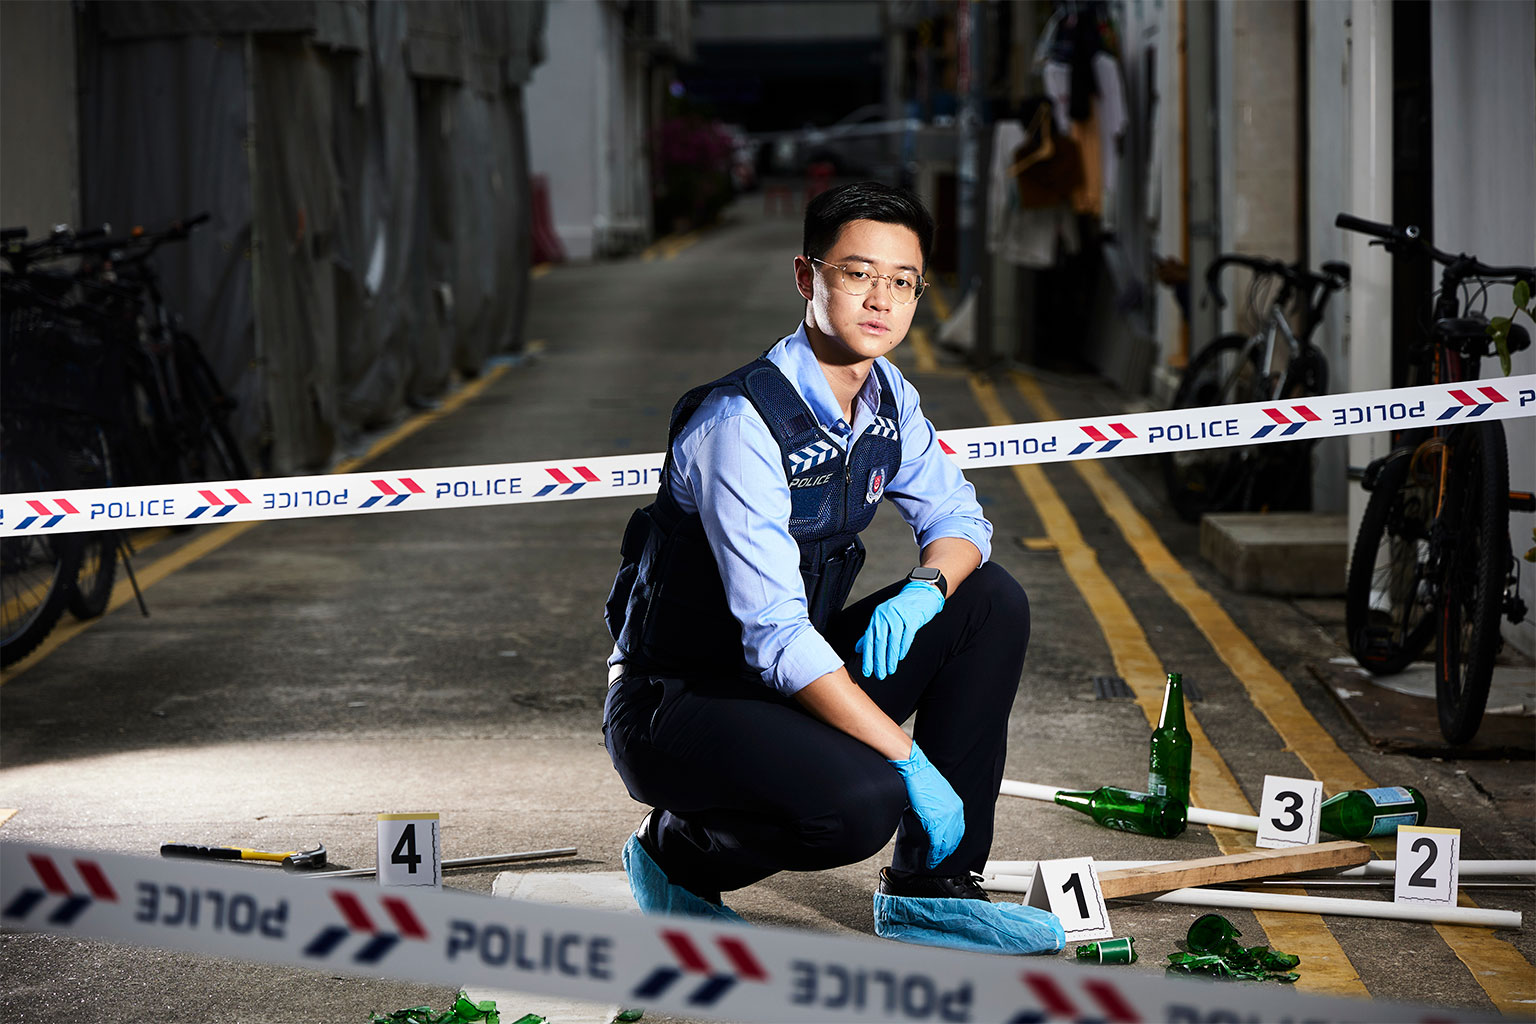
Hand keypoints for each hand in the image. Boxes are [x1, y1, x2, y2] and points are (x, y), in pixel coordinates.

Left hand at [855, 581, 943, 679]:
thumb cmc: (902, 608)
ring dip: (890, 658)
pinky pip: (906, 636)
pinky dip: (903, 648)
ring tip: (890, 670)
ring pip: (892, 641)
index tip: (867, 671)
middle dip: (878, 660)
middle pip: (879, 641)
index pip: (869, 639)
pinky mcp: (912, 618)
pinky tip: (900, 658)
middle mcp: (885, 615)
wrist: (921, 593)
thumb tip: (859, 649)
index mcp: (877, 616)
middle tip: (879, 674)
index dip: (868, 657)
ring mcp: (899, 615)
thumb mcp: (884, 618)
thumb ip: (871, 633)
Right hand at [889, 740, 964, 868]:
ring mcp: (945, 817)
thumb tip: (932, 817)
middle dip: (946, 851)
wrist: (915, 770)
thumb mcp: (935, 794)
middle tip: (939, 859)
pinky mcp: (935, 821)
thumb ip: (938, 807)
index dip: (952, 842)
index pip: (958, 830)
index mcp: (956, 805)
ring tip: (934, 862)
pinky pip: (937, 843)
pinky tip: (931, 858)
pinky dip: (934, 854)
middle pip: (953, 839)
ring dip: (940, 856)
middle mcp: (954, 812)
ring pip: (946, 844)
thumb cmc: (921, 778)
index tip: (946, 848)